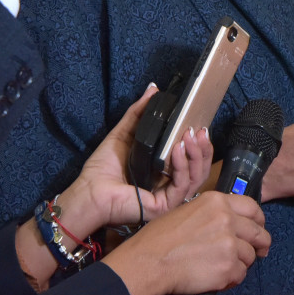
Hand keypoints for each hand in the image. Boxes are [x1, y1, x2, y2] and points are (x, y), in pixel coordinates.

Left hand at [13, 84, 213, 288]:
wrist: (89, 190)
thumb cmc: (103, 168)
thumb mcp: (124, 133)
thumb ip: (139, 113)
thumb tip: (153, 88)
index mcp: (164, 172)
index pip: (192, 159)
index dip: (199, 144)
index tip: (199, 125)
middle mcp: (170, 185)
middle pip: (199, 169)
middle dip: (204, 149)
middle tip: (200, 130)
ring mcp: (169, 198)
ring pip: (196, 178)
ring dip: (197, 155)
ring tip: (190, 135)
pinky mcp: (164, 206)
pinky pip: (181, 186)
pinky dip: (183, 166)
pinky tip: (177, 149)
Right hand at [102, 191, 269, 294]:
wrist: (150, 261)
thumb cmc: (160, 238)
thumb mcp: (188, 210)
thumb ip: (213, 213)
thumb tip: (229, 221)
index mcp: (217, 202)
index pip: (252, 207)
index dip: (259, 220)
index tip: (259, 228)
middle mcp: (227, 219)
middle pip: (258, 233)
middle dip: (260, 244)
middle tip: (258, 252)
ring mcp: (229, 243)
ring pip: (250, 255)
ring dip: (241, 263)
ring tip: (224, 266)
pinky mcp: (228, 266)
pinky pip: (240, 274)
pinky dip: (232, 278)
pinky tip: (218, 277)